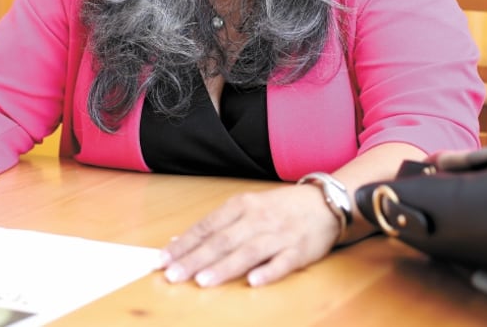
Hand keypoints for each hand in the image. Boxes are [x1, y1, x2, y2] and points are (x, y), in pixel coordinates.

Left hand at [159, 184, 339, 287]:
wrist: (323, 203)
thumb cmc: (279, 208)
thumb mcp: (246, 208)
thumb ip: (217, 225)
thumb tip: (182, 241)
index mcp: (242, 205)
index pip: (207, 227)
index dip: (184, 244)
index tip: (162, 260)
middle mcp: (258, 219)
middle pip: (222, 241)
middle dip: (195, 259)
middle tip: (173, 275)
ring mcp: (279, 235)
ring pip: (248, 252)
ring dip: (224, 267)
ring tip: (202, 281)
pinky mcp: (299, 251)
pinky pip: (282, 262)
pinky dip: (268, 272)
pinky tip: (253, 282)